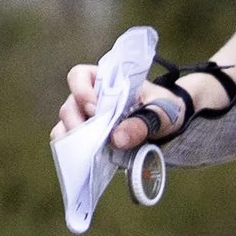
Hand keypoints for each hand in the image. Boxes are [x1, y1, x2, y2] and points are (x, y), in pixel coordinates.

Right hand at [56, 64, 180, 151]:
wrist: (170, 124)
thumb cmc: (164, 108)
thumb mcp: (160, 113)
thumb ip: (141, 123)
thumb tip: (116, 139)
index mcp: (107, 81)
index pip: (80, 76)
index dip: (81, 90)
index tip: (95, 108)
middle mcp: (91, 98)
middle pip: (69, 106)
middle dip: (76, 122)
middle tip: (93, 137)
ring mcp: (87, 119)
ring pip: (66, 126)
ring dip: (73, 139)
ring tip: (90, 150)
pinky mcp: (90, 139)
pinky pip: (71, 144)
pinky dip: (74, 152)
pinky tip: (86, 159)